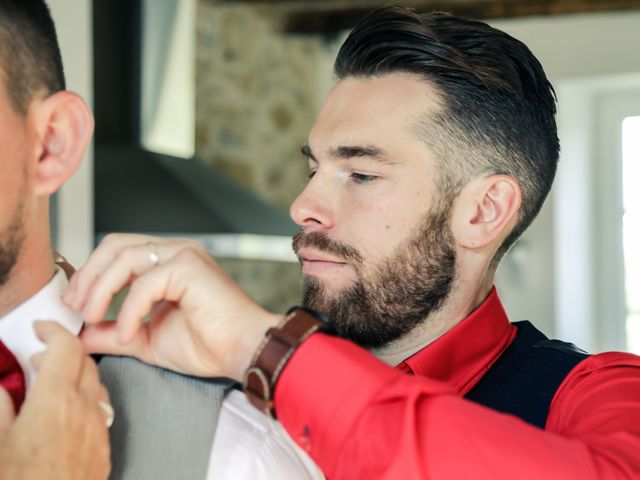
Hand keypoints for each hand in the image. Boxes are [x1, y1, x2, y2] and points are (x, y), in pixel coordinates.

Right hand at [0, 322, 110, 479]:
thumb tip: (2, 386)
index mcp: (57, 400)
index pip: (67, 347)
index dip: (54, 330)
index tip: (41, 327)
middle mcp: (84, 408)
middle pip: (84, 363)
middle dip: (63, 351)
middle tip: (38, 357)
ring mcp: (97, 428)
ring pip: (95, 385)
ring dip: (76, 375)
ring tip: (50, 384)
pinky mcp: (102, 448)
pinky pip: (99, 410)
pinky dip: (84, 399)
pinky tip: (66, 413)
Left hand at [64, 234, 280, 380]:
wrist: (242, 351)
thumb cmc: (207, 344)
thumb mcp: (146, 339)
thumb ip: (114, 332)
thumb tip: (81, 335)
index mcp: (167, 262)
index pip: (117, 252)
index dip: (91, 275)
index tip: (73, 304)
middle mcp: (175, 251)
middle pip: (114, 245)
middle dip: (88, 276)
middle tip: (73, 306)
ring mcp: (183, 255)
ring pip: (124, 256)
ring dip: (100, 288)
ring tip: (90, 317)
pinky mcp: (189, 266)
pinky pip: (144, 283)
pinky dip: (128, 309)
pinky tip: (128, 332)